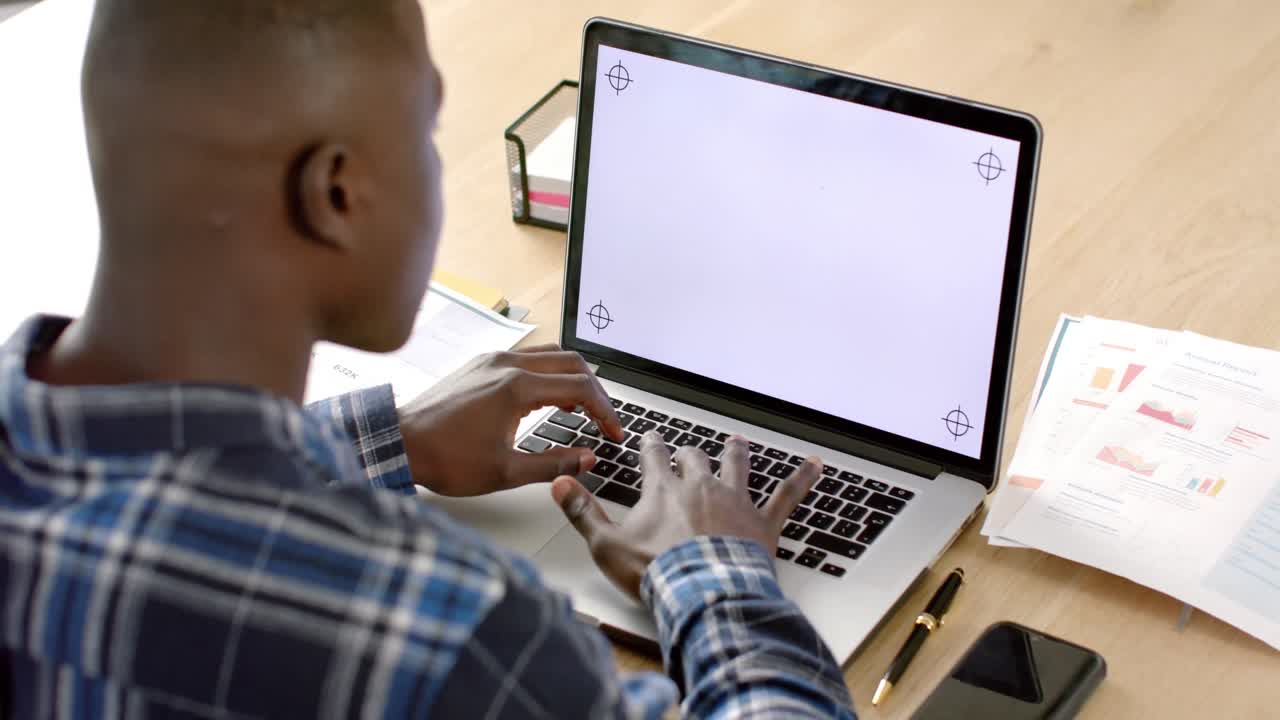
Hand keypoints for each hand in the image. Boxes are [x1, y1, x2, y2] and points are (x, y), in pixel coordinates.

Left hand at [398, 345, 623, 495]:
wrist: (400, 443)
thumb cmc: (444, 458)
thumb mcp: (506, 472)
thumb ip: (554, 463)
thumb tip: (588, 459)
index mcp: (516, 387)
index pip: (581, 386)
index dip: (605, 410)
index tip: (612, 431)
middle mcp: (506, 364)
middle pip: (572, 362)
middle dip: (595, 390)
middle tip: (603, 419)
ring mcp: (492, 360)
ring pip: (550, 356)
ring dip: (572, 378)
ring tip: (580, 410)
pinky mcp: (480, 365)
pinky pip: (526, 359)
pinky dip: (547, 375)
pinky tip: (546, 399)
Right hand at [551, 432, 821, 598]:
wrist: (702, 592)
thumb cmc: (656, 573)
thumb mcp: (605, 545)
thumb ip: (582, 512)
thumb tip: (559, 484)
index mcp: (663, 490)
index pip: (653, 457)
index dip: (649, 445)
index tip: (648, 437)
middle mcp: (700, 487)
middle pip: (694, 457)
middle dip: (689, 451)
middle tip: (686, 448)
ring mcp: (734, 502)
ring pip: (737, 466)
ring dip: (736, 453)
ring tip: (737, 442)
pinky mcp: (762, 523)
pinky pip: (787, 495)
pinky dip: (803, 479)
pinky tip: (817, 465)